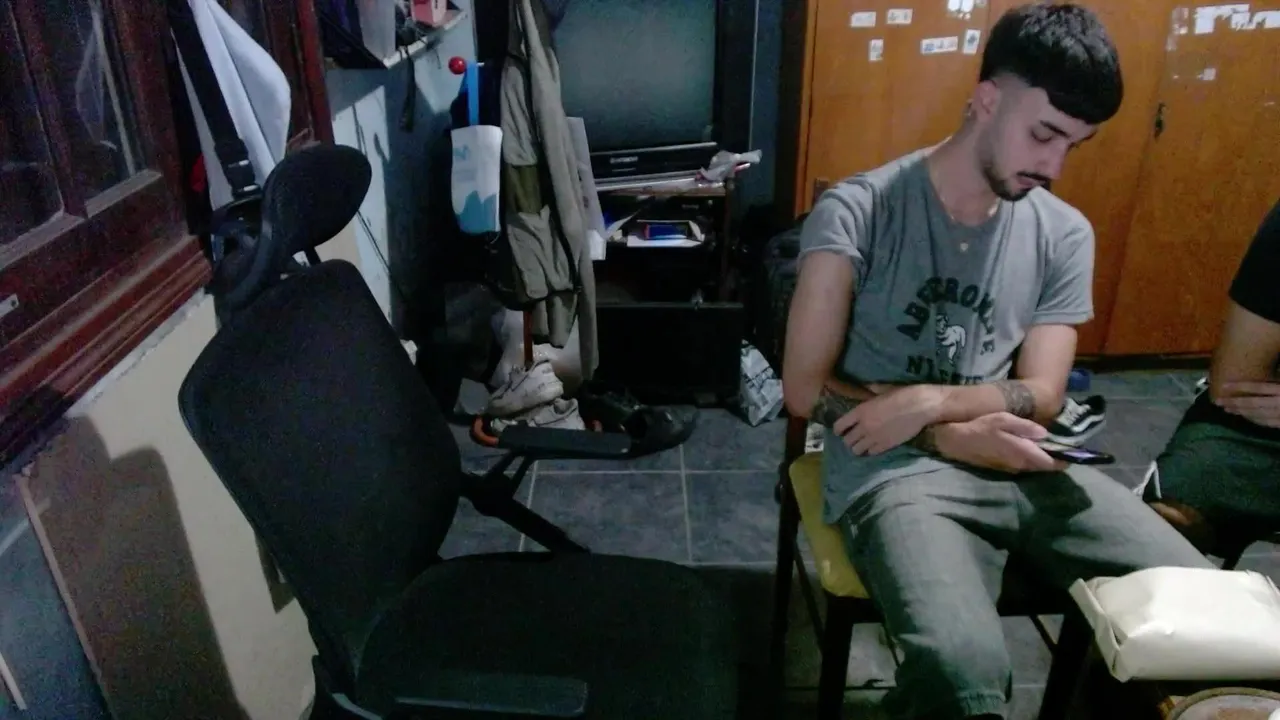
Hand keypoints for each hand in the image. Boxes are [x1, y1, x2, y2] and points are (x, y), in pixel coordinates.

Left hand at [834, 385, 943, 454]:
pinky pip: (872, 453)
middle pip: (847, 441)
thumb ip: (870, 391)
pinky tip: (875, 445)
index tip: (841, 430)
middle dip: (849, 440)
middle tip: (854, 437)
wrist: (922, 405)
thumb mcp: (882, 390)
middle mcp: (864, 426)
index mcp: (860, 411)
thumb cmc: (903, 393)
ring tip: (864, 444)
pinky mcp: (887, 445)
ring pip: (857, 450)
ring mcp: (875, 437)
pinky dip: (871, 450)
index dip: (839, 429)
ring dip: (859, 448)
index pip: (839, 426)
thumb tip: (865, 387)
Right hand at [933, 412, 1066, 473]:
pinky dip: (1029, 459)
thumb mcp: (1003, 419)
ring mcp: (1009, 469)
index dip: (1064, 460)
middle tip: (1060, 446)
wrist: (953, 441)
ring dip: (1041, 459)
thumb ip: (1025, 427)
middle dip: (1054, 459)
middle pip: (1043, 467)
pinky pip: (1022, 466)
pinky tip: (1027, 449)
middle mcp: (1019, 465)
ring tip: (1047, 447)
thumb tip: (1045, 434)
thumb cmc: (979, 426)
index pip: (1051, 463)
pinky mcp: (1001, 468)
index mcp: (1023, 453)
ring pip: (1032, 467)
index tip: (1073, 453)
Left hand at [1216, 382, 1279, 428]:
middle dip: (1233, 402)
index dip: (1240, 386)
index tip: (1224, 385)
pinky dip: (1253, 419)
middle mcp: (1279, 404)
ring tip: (1227, 409)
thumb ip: (1276, 378)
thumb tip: (1264, 371)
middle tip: (1218, 401)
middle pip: (1252, 403)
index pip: (1258, 388)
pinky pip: (1265, 423)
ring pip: (1257, 414)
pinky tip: (1245, 416)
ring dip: (1240, 412)